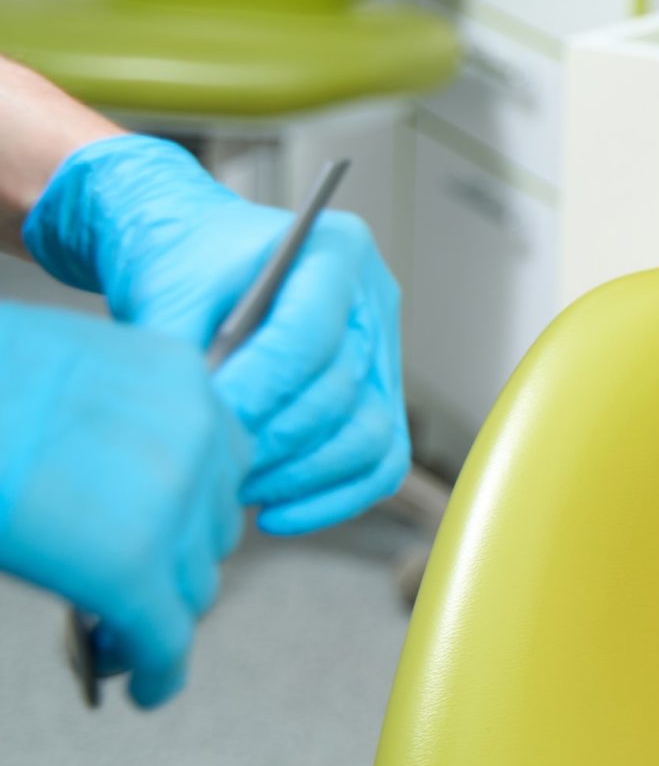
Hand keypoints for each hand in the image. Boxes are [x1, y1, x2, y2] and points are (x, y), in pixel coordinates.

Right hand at [0, 305, 251, 707]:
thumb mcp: (57, 368)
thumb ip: (104, 421)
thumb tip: (98, 484)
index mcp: (179, 376)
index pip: (216, 462)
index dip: (184, 510)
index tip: (154, 537)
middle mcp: (198, 434)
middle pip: (211, 526)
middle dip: (172, 562)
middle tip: (125, 591)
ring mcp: (173, 502)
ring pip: (195, 585)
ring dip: (159, 614)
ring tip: (117, 639)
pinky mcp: (132, 568)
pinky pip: (167, 638)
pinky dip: (157, 672)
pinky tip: (138, 689)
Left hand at [24, 136, 409, 534]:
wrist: (196, 254)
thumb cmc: (184, 261)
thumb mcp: (169, 288)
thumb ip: (183, 349)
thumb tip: (198, 425)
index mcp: (335, 251)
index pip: (310, 336)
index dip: (259, 390)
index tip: (206, 422)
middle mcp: (373, 302)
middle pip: (340, 391)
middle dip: (272, 440)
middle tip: (213, 462)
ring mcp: (383, 353)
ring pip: (371, 435)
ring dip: (302, 476)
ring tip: (239, 488)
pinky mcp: (377, 399)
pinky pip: (381, 462)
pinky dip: (334, 498)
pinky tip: (276, 515)